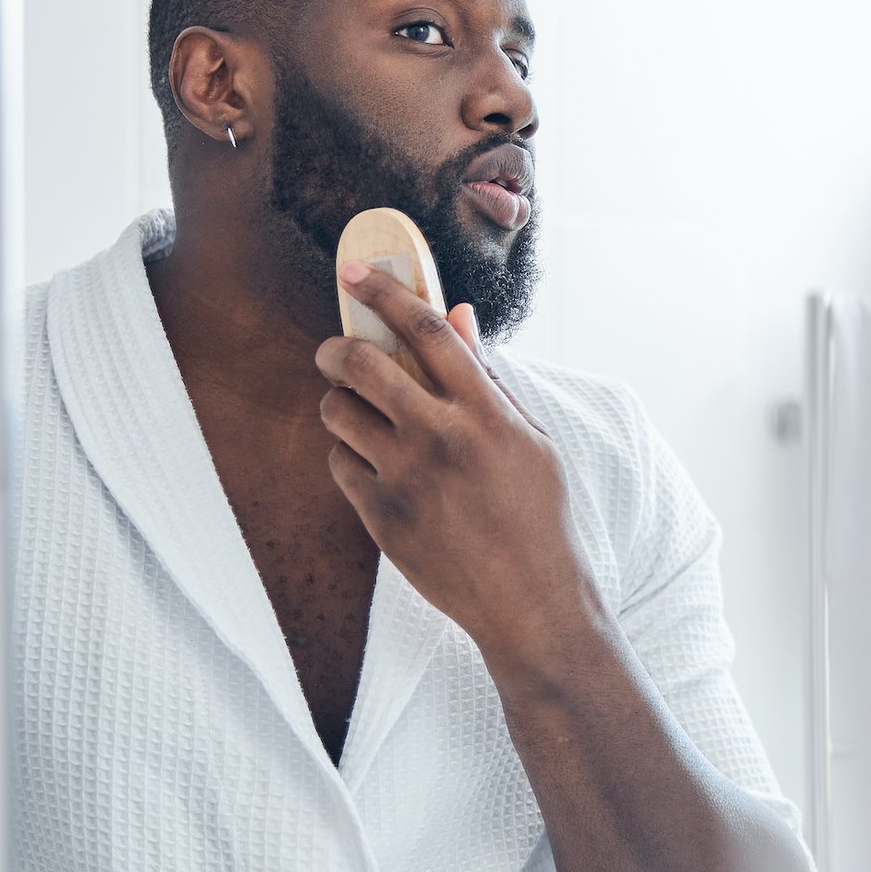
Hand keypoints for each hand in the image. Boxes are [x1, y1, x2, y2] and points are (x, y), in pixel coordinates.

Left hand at [315, 261, 594, 651]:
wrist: (529, 600)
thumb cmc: (537, 514)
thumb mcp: (529, 437)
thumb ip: (487, 376)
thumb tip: (457, 314)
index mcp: (485, 411)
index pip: (425, 330)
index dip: (384, 291)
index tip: (354, 271)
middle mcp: (441, 438)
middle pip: (362, 364)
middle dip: (335, 348)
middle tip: (333, 351)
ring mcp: (407, 479)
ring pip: (338, 413)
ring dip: (338, 402)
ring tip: (355, 411)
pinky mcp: (381, 517)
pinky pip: (339, 463)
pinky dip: (348, 455)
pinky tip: (372, 464)